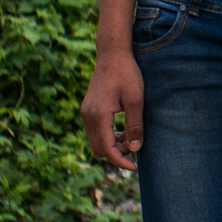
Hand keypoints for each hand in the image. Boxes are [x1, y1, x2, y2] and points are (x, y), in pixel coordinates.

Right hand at [81, 46, 143, 170]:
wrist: (112, 54)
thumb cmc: (127, 74)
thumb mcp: (136, 100)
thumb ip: (134, 126)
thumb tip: (135, 149)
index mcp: (98, 115)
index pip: (106, 149)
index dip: (120, 161)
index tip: (134, 167)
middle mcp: (87, 116)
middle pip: (98, 149)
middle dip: (116, 154)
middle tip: (135, 148)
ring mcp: (86, 113)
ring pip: (96, 141)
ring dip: (112, 145)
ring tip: (131, 137)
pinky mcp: (89, 110)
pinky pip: (96, 132)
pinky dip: (108, 137)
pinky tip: (123, 130)